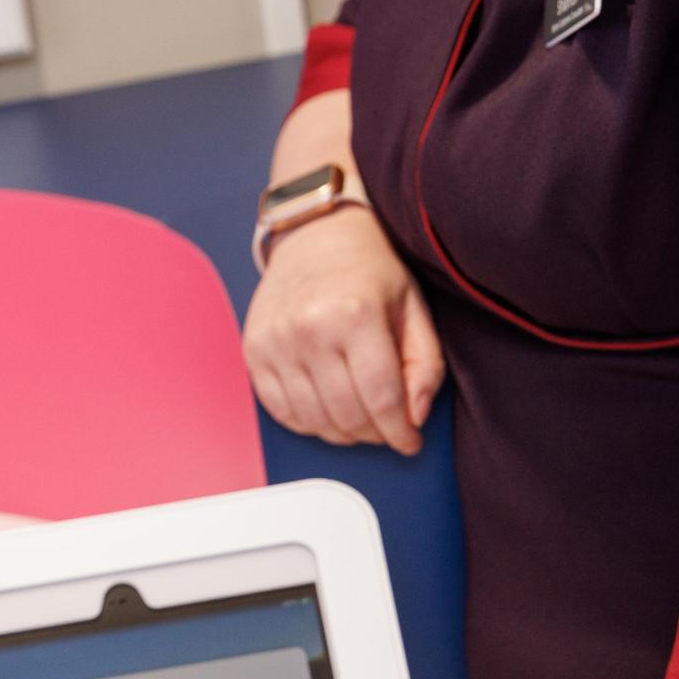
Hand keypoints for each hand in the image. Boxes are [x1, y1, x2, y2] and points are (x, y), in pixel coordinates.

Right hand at [242, 204, 444, 455]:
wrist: (315, 236)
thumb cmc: (368, 270)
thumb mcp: (413, 308)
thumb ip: (425, 364)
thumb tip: (414, 416)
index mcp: (355, 314)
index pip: (382, 398)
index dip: (400, 431)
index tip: (409, 442)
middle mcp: (309, 330)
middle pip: (347, 415)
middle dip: (374, 433)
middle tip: (388, 427)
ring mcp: (275, 343)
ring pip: (313, 421)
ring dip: (342, 432)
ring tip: (360, 418)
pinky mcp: (254, 352)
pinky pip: (281, 412)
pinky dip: (309, 422)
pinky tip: (328, 410)